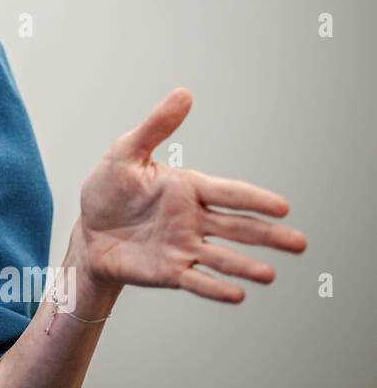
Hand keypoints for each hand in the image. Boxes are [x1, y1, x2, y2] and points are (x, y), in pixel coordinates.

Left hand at [73, 88, 307, 302]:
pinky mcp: (170, 271)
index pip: (228, 193)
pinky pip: (196, 280)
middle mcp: (193, 220)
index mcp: (188, 189)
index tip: (282, 207)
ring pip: (222, 257)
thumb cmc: (108, 189)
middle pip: (238, 228)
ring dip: (246, 266)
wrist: (89, 230)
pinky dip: (215, 288)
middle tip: (300, 243)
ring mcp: (184, 247)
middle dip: (268, 236)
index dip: (254, 199)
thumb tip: (184, 93)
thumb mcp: (126, 153)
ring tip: (269, 274)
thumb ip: (156, 127)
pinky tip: (237, 294)